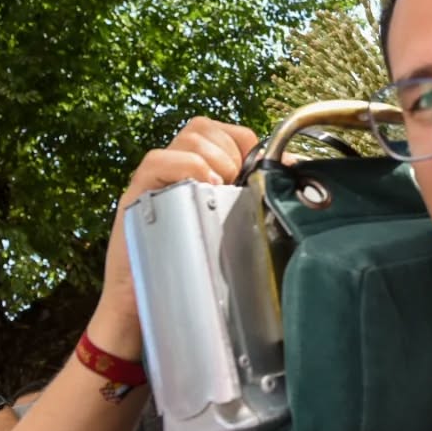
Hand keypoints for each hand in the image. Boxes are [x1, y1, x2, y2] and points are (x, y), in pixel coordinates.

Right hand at [93, 117, 260, 359]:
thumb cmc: (192, 264)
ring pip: (187, 137)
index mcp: (198, 168)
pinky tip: (203, 186)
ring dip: (214, 159)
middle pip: (205, 127)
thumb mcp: (228, 225)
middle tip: (234, 184)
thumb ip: (253, 198)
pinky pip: (159, 160)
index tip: (255, 173)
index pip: (226, 131)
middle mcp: (174, 165)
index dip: (246, 144)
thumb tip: (295, 171)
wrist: (144, 303)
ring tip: (219, 188)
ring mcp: (155, 178)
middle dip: (230, 151)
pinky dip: (187, 166)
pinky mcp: (136, 193)